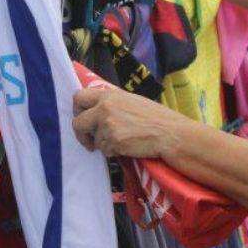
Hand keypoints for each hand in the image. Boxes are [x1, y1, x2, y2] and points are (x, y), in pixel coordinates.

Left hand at [72, 85, 186, 158]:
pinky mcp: (113, 141)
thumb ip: (112, 103)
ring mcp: (108, 125)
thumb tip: (96, 110)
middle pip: (78, 122)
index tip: (83, 118)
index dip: (78, 110)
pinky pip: (104, 150)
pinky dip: (113, 152)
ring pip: (94, 140)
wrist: (169, 133)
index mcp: (109, 95)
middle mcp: (105, 108)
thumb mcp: (131, 101)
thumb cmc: (155, 117)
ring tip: (122, 141)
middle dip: (81, 134)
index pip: (78, 97)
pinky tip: (127, 146)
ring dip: (104, 144)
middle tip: (89, 139)